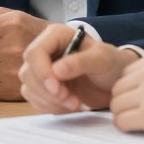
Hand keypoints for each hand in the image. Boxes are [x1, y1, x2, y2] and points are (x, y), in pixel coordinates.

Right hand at [19, 25, 138, 112]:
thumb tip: (57, 70)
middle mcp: (45, 51)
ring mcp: (42, 70)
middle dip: (47, 91)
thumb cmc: (112, 64)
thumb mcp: (103, 59)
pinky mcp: (43, 87)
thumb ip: (81, 62)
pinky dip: (50, 107)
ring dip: (50, 101)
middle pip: (28, 72)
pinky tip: (68, 105)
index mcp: (56, 36)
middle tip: (72, 101)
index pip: (35, 53)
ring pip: (28, 88)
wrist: (115, 81)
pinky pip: (35, 100)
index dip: (42, 73)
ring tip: (74, 104)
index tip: (58, 90)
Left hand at [109, 49, 143, 140]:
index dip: (132, 90)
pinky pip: (122, 122)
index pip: (126, 73)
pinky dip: (129, 128)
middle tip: (141, 114)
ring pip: (116, 106)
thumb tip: (135, 88)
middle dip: (126, 103)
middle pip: (117, 89)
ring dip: (127, 116)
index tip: (143, 100)